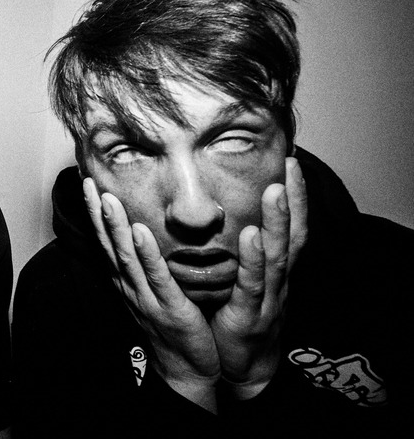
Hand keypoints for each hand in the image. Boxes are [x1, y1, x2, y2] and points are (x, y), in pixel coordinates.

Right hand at [83, 179, 220, 395]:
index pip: (106, 242)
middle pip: (109, 245)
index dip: (96, 214)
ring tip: (107, 198)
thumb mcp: (155, 291)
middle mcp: (130, 287)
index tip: (89, 184)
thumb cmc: (175, 328)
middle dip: (97, 213)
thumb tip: (146, 231)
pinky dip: (146, 253)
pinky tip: (140, 231)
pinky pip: (155, 276)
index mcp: (126, 281)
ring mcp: (146, 297)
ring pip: (126, 257)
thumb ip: (148, 264)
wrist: (188, 369)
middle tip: (89, 182)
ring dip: (115, 226)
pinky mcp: (169, 307)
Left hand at [211, 157, 307, 396]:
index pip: (291, 228)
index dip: (297, 198)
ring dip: (277, 222)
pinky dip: (253, 260)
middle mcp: (278, 281)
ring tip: (274, 191)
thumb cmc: (242, 317)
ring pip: (277, 256)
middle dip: (293, 200)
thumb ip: (245, 249)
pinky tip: (250, 236)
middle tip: (292, 166)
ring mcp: (267, 298)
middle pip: (292, 236)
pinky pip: (252, 284)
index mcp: (276, 271)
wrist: (241, 366)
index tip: (292, 164)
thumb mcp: (247, 279)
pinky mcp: (249, 314)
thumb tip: (233, 211)